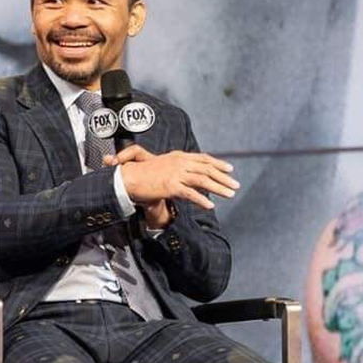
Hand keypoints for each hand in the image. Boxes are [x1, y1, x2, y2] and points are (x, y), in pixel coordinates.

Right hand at [103, 144, 238, 210]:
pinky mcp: (170, 186)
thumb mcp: (159, 164)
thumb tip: (185, 172)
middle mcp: (179, 162)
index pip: (203, 158)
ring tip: (230, 194)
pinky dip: (202, 200)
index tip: (229, 169)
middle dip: (223, 177)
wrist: (126, 178)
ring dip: (219, 188)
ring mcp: (175, 174)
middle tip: (235, 185)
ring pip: (203, 180)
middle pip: (207, 169)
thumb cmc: (139, 172)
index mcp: (177, 156)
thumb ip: (173, 166)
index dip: (218, 163)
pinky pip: (190, 194)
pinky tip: (210, 206)